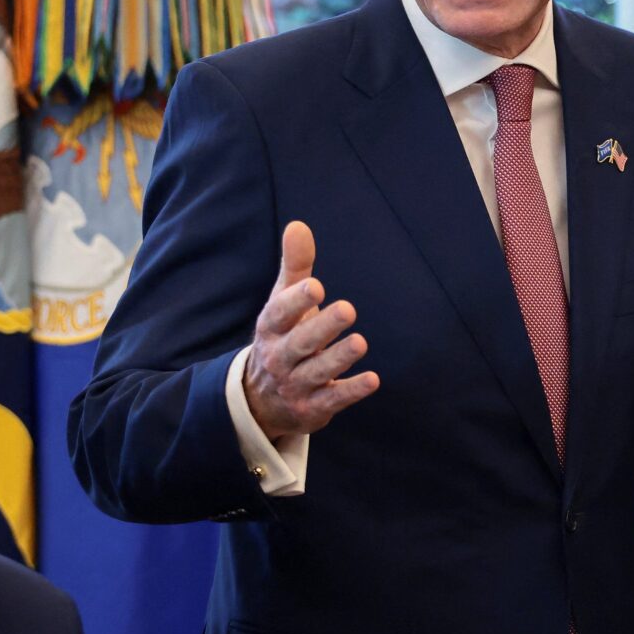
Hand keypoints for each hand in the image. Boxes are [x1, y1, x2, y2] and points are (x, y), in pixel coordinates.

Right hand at [245, 221, 378, 441]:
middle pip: (300, 343)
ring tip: (360, 342)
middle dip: (322, 327)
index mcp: (271, 328)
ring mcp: (295, 385)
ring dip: (338, 358)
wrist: (260, 399)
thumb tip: (299, 225)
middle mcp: (279, 357)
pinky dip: (351, 391)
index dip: (295, 301)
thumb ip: (295, 266)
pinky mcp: (312, 408)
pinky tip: (373, 380)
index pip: (280, 313)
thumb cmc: (282, 337)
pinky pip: (332, 399)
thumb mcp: (282, 302)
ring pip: (316, 372)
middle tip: (348, 309)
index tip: (315, 286)